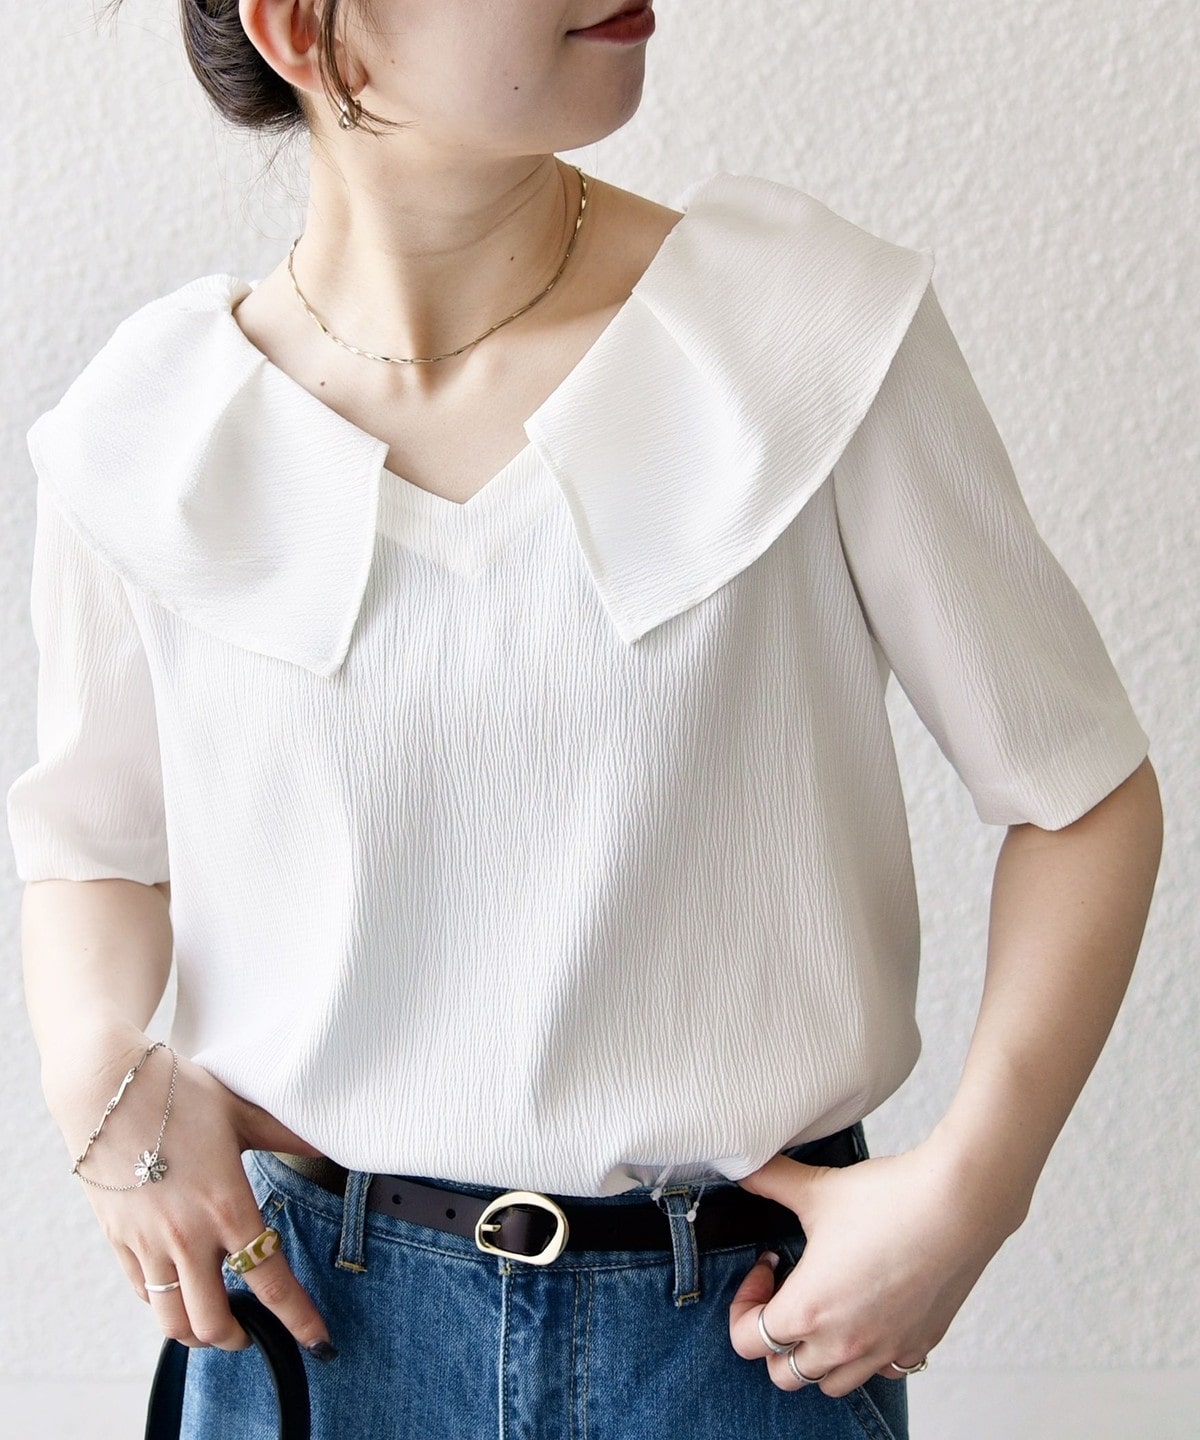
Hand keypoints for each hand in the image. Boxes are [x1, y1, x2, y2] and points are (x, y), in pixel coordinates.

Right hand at [48, 1026, 333, 1356]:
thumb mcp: (241, 1112)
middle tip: (254, 1331)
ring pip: (172, 1321)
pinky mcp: (118, 1240)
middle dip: (238, 1338)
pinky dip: (165, 1303)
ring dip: (198, 1333)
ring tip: (216, 1320)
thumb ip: (287, 1136)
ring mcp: (147, 1242)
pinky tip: (181, 1286)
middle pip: (212, 1323)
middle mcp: (187, 1235)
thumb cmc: (177, 1093)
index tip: (318, 1341)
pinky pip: (143, 1293)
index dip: (298, 1319)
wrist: (105, 1086)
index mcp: (227, 1206)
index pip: (270, 1282)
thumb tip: (331, 1141)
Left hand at [728, 1141, 1018, 1396]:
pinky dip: (869, 1355)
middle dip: (775, 1338)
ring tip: (826, 1306)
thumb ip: (770, 1180)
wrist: (957, 1205)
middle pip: (784, 1374)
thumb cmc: (888, 1200)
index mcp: (807, 1309)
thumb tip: (744, 1168)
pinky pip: (883, 1372)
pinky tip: (870, 1311)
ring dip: (818, 1355)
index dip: (744, 1304)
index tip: (767, 1266)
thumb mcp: (815, 1189)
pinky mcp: (918, 1345)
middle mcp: (842, 1343)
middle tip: (788, 1293)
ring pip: (832, 1384)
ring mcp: (883, 1350)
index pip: (747, 1340)